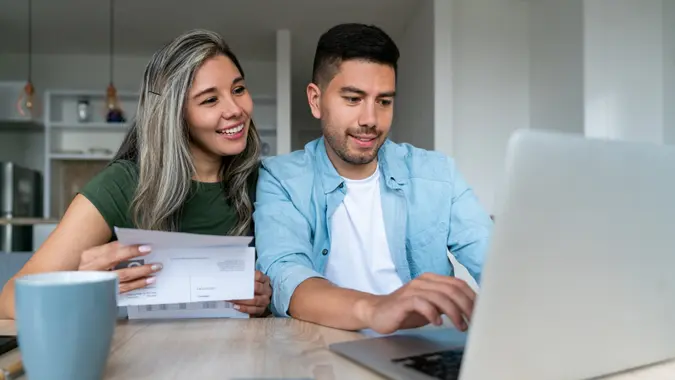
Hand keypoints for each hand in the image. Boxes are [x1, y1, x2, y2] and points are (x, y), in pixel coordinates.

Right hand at [78, 241, 161, 292]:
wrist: (79, 287)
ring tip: (155, 269)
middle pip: (116, 262)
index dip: (130, 248)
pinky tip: (149, 280)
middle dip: (136, 259)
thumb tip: (136, 244)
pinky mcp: (104, 293)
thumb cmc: (93, 268)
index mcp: (90, 256)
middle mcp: (91, 268)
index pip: (112, 249)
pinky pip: (124, 289)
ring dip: (141, 272)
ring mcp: (97, 282)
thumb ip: (113, 250)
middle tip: (154, 259)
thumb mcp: (97, 256)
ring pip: (122, 277)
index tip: (146, 247)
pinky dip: (138, 284)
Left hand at [230, 270, 271, 316]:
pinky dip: (244, 308)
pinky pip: (254, 310)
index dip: (250, 276)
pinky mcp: (262, 309)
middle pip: (257, 288)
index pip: (259, 276)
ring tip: (232, 300)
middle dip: (244, 289)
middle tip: (233, 290)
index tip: (239, 277)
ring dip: (242, 301)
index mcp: (265, 280)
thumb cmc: (254, 287)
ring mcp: (265, 300)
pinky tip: (236, 307)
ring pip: (255, 300)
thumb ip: (245, 278)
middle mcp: (266, 290)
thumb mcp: (253, 280)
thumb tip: (232, 278)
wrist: (261, 298)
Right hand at [360, 273, 475, 333]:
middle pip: (452, 289)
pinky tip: (438, 323)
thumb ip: (446, 304)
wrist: (377, 312)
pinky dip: (433, 314)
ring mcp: (413, 289)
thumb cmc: (404, 310)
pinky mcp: (404, 300)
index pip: (458, 283)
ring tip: (460, 326)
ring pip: (440, 296)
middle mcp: (423, 281)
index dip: (472, 297)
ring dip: (454, 313)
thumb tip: (469, 310)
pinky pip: (422, 303)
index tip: (480, 311)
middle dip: (467, 306)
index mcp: (431, 279)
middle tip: (473, 321)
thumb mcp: (430, 306)